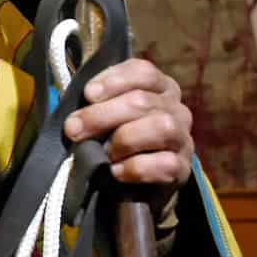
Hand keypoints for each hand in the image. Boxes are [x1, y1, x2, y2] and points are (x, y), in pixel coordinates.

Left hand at [65, 58, 192, 191]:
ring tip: (104, 152)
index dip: (113, 81)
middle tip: (74, 129)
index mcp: (160, 87)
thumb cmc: (113, 137)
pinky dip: (135, 168)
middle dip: (102, 115)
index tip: (88, 94)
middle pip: (143, 101)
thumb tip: (75, 116)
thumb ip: (94, 104)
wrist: (132, 183)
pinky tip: (116, 171)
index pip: (144, 72)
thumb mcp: (104, 114)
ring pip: (161, 127)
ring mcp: (183, 139)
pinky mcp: (183, 169)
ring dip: (124, 139)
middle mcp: (176, 109)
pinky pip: (165, 164)